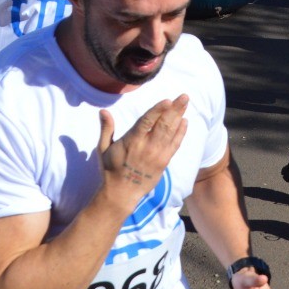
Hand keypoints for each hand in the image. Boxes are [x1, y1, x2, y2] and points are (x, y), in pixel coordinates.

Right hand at [95, 98, 188, 214]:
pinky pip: (175, 145)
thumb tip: (102, 111)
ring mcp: (157, 155)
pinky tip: (184, 121)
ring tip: (185, 102)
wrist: (121, 192)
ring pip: (170, 132)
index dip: (158, 110)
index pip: (147, 122)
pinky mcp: (164, 162)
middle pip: (163, 124)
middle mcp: (146, 147)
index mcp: (132, 141)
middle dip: (175, 109)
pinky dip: (181, 132)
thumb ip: (107, 128)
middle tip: (184, 96)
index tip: (168, 100)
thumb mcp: (103, 148)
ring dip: (179, 116)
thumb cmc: (110, 169)